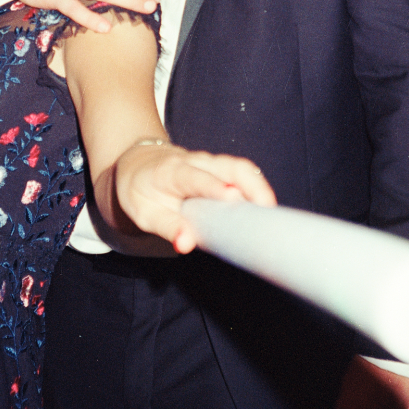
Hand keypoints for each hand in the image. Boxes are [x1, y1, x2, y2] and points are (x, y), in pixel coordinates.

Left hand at [110, 143, 276, 252]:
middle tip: (266, 211)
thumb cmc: (140, 189)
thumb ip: (166, 227)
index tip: (232, 199)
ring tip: (271, 212)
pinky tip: (265, 208)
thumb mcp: (142, 212)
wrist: (137, 162)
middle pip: (230, 166)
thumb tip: (186, 245)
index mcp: (172, 172)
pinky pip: (242, 173)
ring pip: (241, 167)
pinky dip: (256, 187)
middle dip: (251, 185)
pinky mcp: (220, 168)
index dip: (214, 186)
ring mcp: (211, 162)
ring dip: (259, 186)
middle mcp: (196, 162)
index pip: (196, 176)